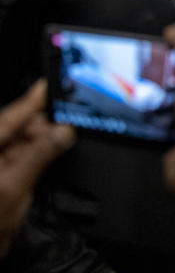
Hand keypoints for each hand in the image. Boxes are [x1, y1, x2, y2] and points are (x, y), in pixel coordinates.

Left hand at [0, 81, 74, 257]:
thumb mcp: (13, 188)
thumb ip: (40, 156)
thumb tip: (63, 131)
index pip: (10, 116)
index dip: (33, 99)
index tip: (50, 84)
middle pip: (20, 129)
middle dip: (45, 126)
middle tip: (70, 126)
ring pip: (25, 145)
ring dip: (45, 144)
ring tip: (63, 145)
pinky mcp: (4, 181)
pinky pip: (25, 162)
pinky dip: (40, 158)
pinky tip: (52, 158)